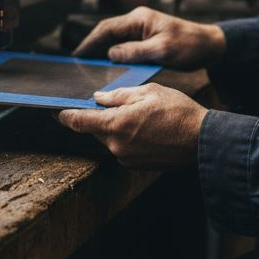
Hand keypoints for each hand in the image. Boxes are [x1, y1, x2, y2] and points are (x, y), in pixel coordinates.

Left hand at [58, 84, 207, 168]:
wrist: (203, 142)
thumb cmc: (179, 113)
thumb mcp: (148, 92)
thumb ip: (119, 96)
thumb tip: (99, 99)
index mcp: (115, 125)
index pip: (78, 122)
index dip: (64, 115)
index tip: (55, 111)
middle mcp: (116, 146)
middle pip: (95, 129)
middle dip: (98, 117)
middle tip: (111, 104)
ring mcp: (126, 158)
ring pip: (110, 138)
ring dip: (116, 127)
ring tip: (140, 115)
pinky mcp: (137, 165)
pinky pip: (123, 147)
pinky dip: (127, 137)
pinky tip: (146, 128)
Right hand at [73, 6, 226, 69]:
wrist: (210, 46)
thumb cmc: (190, 45)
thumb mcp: (162, 50)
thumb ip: (135, 51)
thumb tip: (111, 54)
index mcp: (139, 19)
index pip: (107, 28)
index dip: (90, 41)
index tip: (77, 54)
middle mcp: (138, 21)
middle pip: (107, 32)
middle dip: (91, 45)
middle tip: (77, 62)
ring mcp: (142, 29)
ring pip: (114, 39)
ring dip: (102, 51)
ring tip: (87, 65)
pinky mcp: (147, 39)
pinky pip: (125, 46)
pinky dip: (114, 54)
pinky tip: (108, 66)